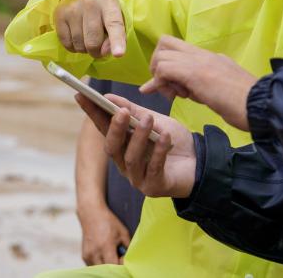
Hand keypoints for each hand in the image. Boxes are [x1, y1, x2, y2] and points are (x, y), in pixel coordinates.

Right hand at [54, 0, 126, 57]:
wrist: (86, 2)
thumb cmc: (106, 15)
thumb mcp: (118, 23)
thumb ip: (116, 38)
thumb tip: (103, 52)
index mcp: (109, 2)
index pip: (114, 24)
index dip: (117, 41)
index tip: (119, 54)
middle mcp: (90, 3)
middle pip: (93, 41)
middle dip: (97, 52)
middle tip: (100, 49)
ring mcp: (73, 8)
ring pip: (79, 45)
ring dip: (85, 50)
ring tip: (88, 39)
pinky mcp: (60, 15)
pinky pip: (67, 44)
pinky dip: (74, 47)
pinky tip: (78, 38)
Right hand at [75, 93, 196, 197]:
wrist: (200, 162)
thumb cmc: (173, 141)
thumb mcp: (155, 121)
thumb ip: (134, 111)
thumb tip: (110, 97)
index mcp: (123, 146)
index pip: (103, 128)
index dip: (92, 113)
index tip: (82, 95)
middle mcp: (126, 164)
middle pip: (112, 148)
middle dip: (115, 129)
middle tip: (121, 111)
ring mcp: (138, 178)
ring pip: (131, 158)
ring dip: (139, 137)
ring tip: (148, 119)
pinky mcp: (154, 187)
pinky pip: (154, 168)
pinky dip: (159, 151)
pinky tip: (165, 137)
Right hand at [78, 207, 129, 265]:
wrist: (92, 214)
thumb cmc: (109, 222)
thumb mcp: (123, 232)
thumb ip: (128, 247)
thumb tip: (131, 259)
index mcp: (105, 246)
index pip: (114, 266)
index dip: (121, 266)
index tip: (124, 260)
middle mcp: (95, 252)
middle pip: (106, 270)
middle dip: (114, 267)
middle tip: (119, 258)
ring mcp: (88, 255)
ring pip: (99, 270)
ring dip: (106, 267)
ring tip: (111, 255)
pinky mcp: (84, 256)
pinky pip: (94, 266)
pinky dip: (100, 264)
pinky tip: (104, 255)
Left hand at [141, 35, 255, 130]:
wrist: (261, 104)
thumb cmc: (246, 103)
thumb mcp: (220, 90)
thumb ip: (202, 87)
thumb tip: (187, 90)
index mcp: (210, 57)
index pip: (178, 49)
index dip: (168, 65)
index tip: (174, 88)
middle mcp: (202, 54)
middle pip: (165, 42)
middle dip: (158, 64)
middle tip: (168, 86)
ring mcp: (199, 61)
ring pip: (161, 54)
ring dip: (161, 77)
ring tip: (177, 95)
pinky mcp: (194, 72)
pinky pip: (164, 69)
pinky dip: (163, 83)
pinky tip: (180, 97)